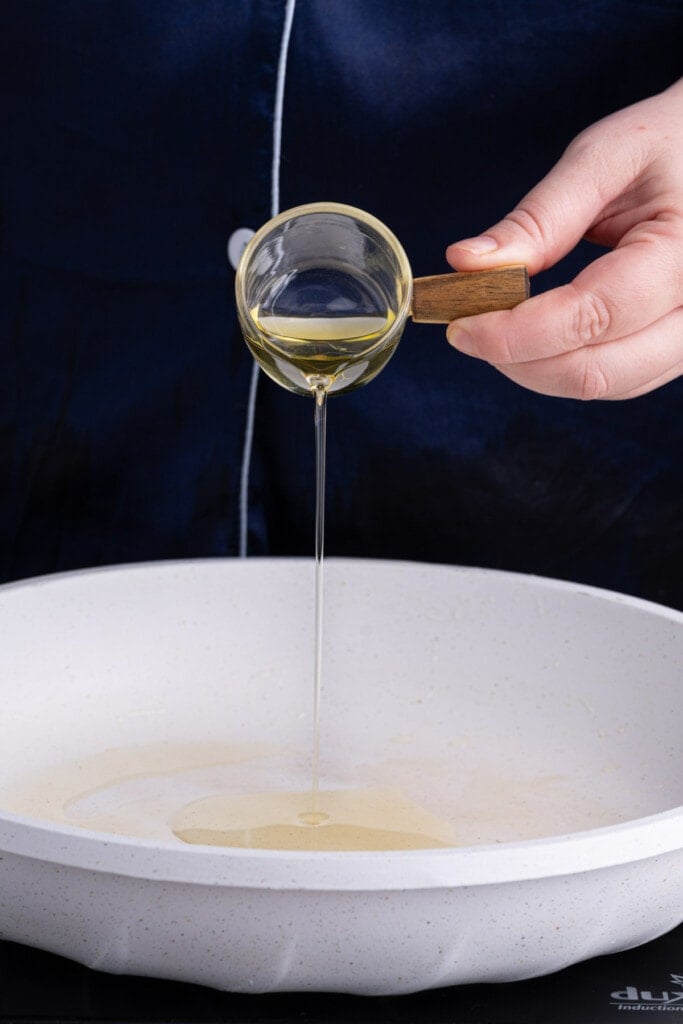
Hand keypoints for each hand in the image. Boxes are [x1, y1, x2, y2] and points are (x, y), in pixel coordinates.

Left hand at [445, 79, 682, 399]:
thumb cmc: (672, 141)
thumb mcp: (605, 158)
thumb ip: (539, 218)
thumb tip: (466, 264)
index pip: (590, 317)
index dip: (516, 333)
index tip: (460, 325)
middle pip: (598, 371)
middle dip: (519, 361)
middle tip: (468, 330)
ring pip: (606, 384)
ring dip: (538, 370)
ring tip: (497, 328)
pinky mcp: (681, 347)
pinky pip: (619, 379)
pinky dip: (566, 366)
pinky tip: (535, 336)